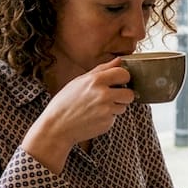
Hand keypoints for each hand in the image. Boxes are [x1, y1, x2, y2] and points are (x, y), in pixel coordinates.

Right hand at [22, 58, 134, 172]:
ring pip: (124, 106)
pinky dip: (108, 117)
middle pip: (129, 93)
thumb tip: (119, 60)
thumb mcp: (79, 81)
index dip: (123, 77)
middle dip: (123, 94)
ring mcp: (106, 110)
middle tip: (112, 96)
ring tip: (98, 107)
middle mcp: (103, 95)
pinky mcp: (107, 123)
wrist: (57, 127)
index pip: (124, 74)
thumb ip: (102, 69)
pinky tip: (94, 116)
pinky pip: (115, 117)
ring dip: (115, 106)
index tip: (118, 81)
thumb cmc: (65, 102)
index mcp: (95, 81)